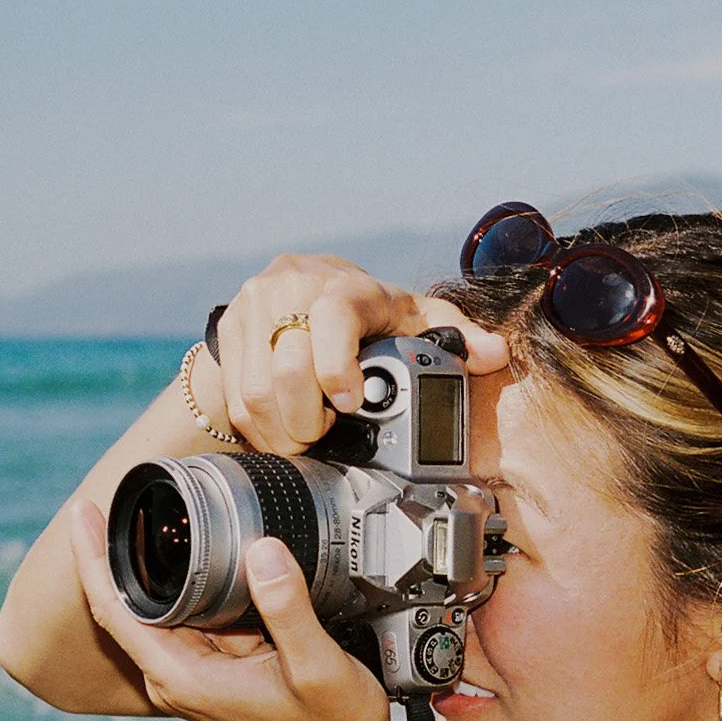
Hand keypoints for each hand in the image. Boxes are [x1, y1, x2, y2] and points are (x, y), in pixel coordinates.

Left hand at [69, 501, 400, 720]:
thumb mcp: (316, 664)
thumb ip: (287, 607)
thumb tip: (262, 549)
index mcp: (185, 678)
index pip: (115, 612)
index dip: (93, 560)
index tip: (83, 514)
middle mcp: (179, 677)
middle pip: (127, 606)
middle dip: (114, 553)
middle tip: (110, 499)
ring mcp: (196, 672)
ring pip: (161, 608)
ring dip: (154, 565)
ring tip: (149, 514)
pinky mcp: (217, 666)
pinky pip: (193, 615)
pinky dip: (191, 581)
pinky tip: (201, 551)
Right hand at [207, 254, 508, 454]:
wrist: (300, 292)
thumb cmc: (369, 313)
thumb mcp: (414, 318)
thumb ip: (456, 335)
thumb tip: (494, 353)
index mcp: (346, 285)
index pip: (332, 315)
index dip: (337, 366)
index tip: (349, 403)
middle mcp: (293, 287)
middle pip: (287, 369)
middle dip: (310, 420)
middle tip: (328, 435)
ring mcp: (254, 307)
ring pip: (256, 392)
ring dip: (285, 430)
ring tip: (309, 434)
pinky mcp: (227, 329)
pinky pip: (235, 398)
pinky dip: (261, 428)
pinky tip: (285, 427)